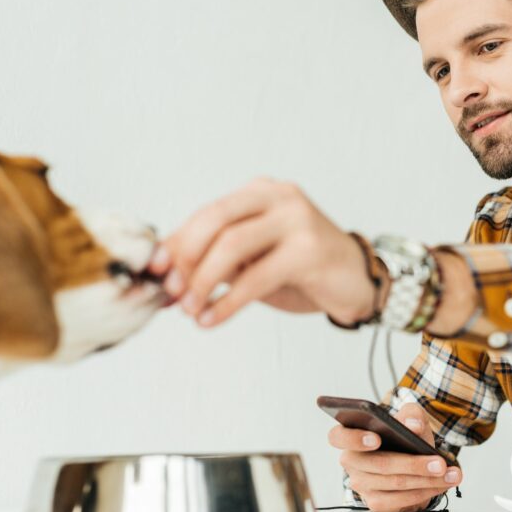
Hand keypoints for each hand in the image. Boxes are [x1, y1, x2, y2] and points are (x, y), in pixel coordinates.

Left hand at [147, 177, 376, 327]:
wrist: (358, 283)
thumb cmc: (302, 272)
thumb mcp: (254, 262)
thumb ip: (216, 263)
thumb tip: (164, 282)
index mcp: (260, 193)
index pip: (207, 213)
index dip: (176, 243)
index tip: (153, 273)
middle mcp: (278, 197)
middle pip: (214, 220)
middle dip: (185, 258)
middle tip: (169, 292)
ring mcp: (297, 219)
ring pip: (232, 244)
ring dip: (203, 281)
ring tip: (189, 310)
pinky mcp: (310, 250)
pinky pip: (257, 276)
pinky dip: (228, 301)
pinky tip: (212, 319)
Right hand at [328, 402, 461, 511]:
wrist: (409, 456)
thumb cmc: (402, 435)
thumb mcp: (409, 417)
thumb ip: (412, 414)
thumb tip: (412, 425)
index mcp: (350, 435)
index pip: (338, 436)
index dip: (355, 438)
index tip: (376, 439)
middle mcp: (352, 461)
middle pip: (379, 464)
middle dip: (413, 464)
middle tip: (439, 462)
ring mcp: (362, 485)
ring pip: (395, 484)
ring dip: (427, 480)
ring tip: (449, 473)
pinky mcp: (376, 502)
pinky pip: (401, 500)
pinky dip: (425, 492)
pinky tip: (440, 484)